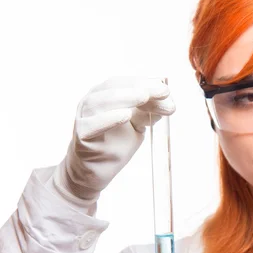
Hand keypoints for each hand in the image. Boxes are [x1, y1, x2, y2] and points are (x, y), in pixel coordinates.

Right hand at [50, 77, 175, 207]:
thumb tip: (170, 103)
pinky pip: (92, 124)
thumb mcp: (137, 125)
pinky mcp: (82, 135)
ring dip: (124, 97)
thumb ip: (149, 113)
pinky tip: (125, 115)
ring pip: (100, 102)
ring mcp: (84, 117)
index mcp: (104, 94)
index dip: (146, 82)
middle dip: (139, 87)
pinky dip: (109, 118)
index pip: (125, 83)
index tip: (166, 89)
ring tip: (144, 97)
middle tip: (162, 91)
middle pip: (113, 87)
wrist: (96, 171)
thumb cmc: (116, 144)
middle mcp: (91, 101)